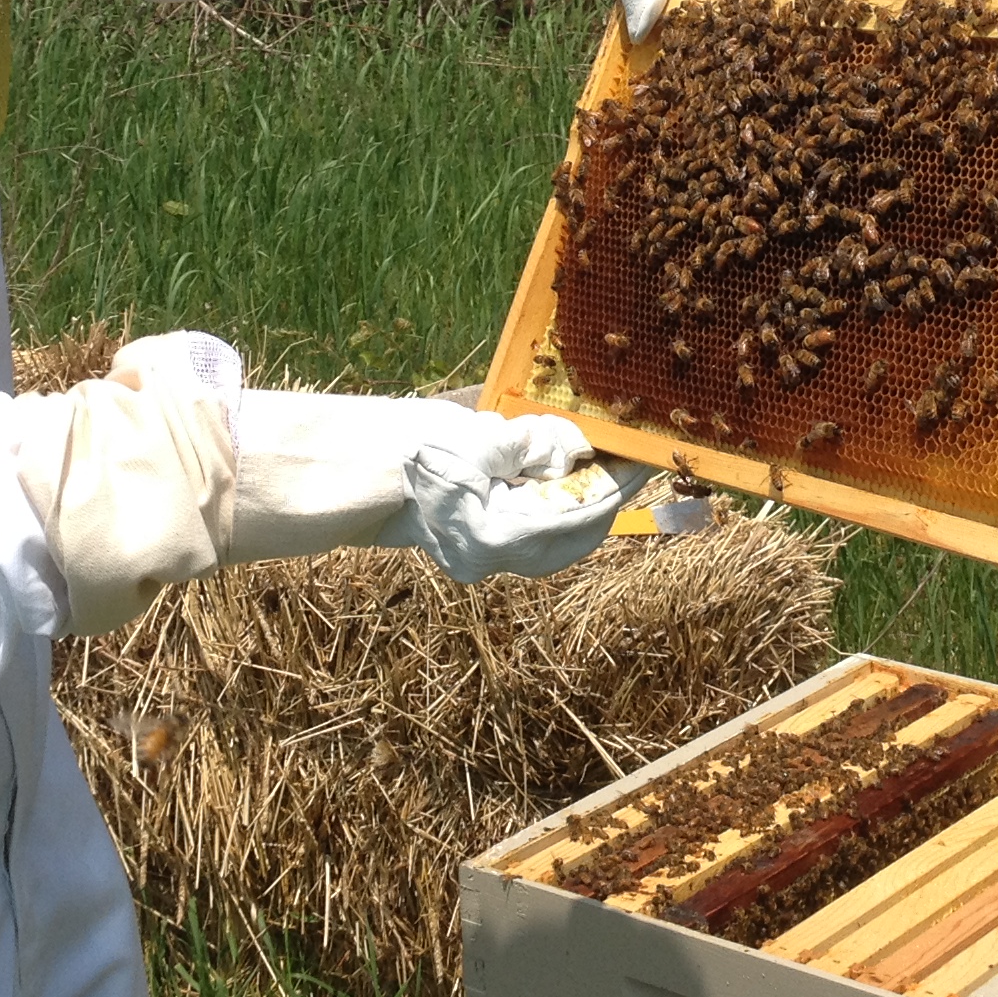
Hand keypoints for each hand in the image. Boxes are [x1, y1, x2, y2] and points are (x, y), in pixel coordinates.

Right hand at [231, 392, 651, 580]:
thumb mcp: (475, 437)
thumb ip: (531, 443)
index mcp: (498, 536)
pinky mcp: (476, 548)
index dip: (619, 483)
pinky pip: (533, 535)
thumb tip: (577, 448)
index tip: (645, 457)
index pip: (582, 513)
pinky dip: (555, 507)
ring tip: (603, 466)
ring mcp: (484, 559)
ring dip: (583, 503)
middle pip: (575, 536)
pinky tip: (560, 477)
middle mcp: (495, 560)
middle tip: (631, 460)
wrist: (352, 471)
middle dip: (606, 497)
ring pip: (557, 540)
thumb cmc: (410, 448)